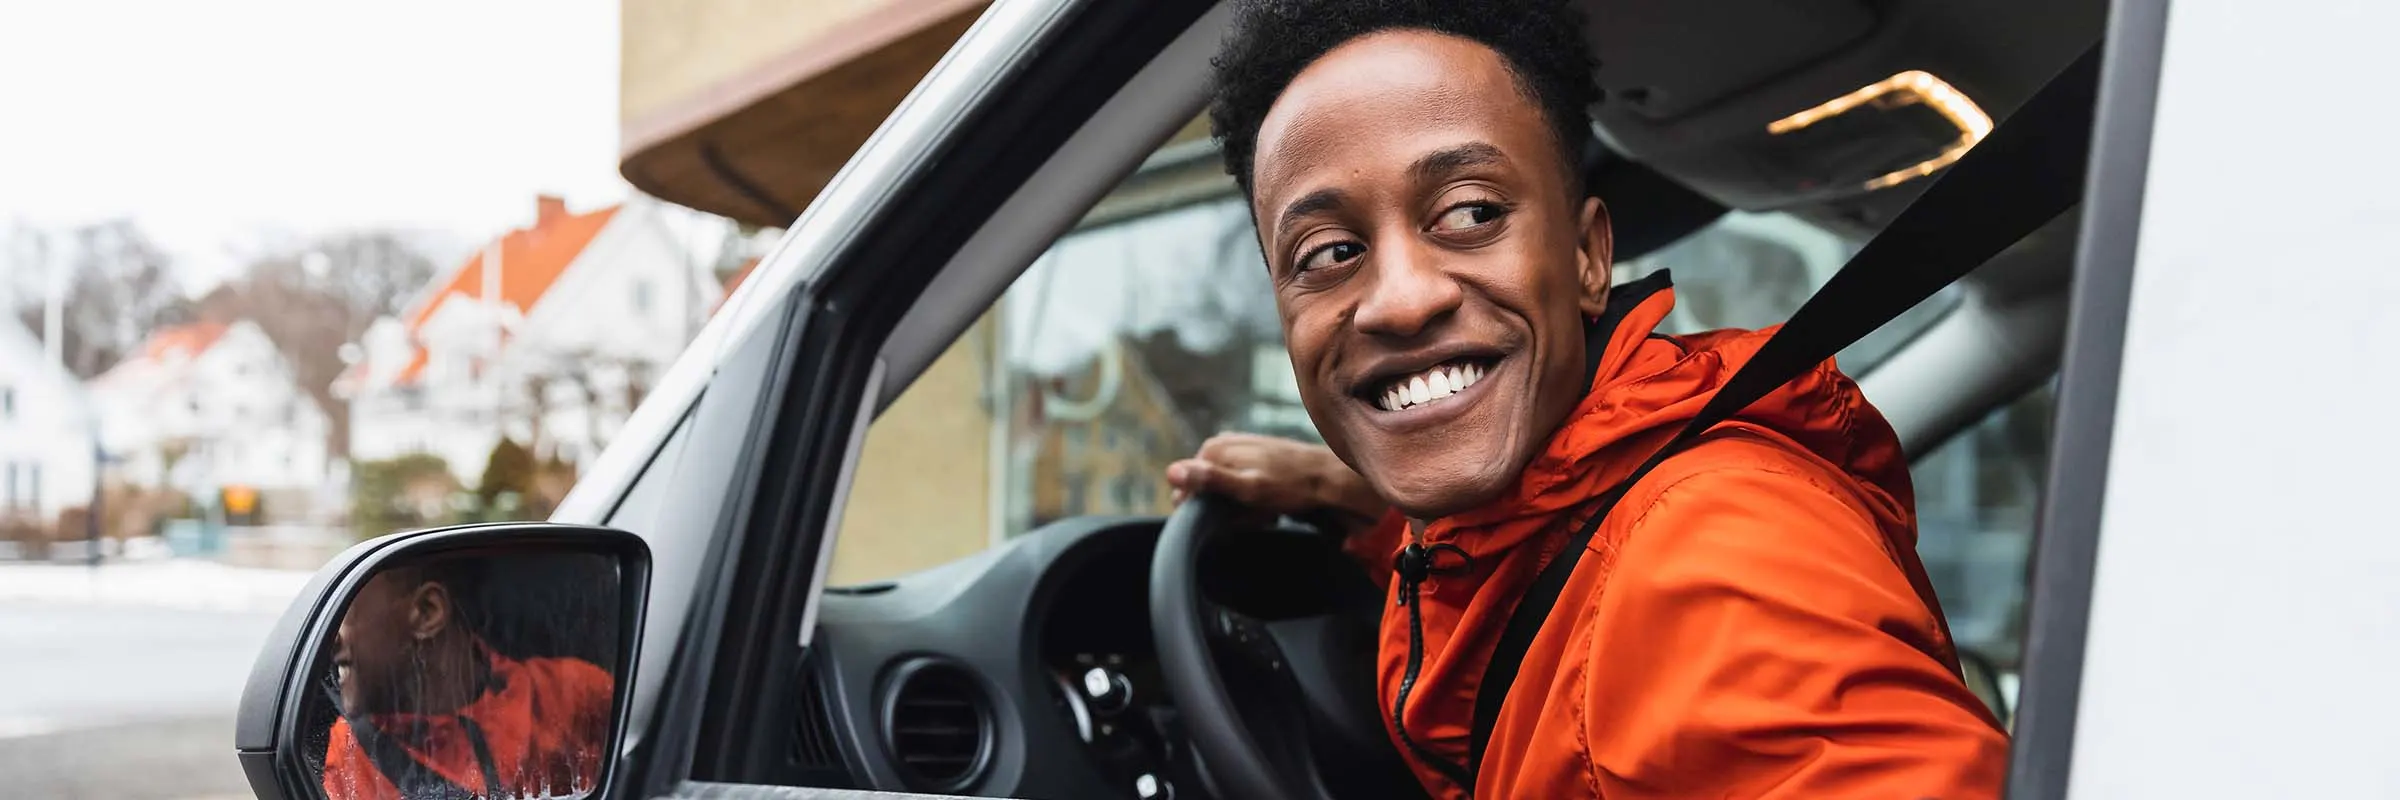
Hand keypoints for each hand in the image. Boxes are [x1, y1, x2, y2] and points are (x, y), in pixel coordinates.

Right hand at [1165, 433, 1387, 532]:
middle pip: (1207, 491)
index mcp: (1214, 449)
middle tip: (1254, 515)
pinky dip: (1253, 501)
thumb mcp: (1248, 487)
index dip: (1206, 511)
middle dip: (1225, 509)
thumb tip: (1172, 472)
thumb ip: (1210, 480)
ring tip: (1266, 510)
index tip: (1232, 517)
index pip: (1186, 490)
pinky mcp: (1254, 458)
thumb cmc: (1290, 486)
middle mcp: (1223, 443)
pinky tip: (1271, 506)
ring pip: (1225, 492)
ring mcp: (1240, 449)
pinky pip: (1242, 488)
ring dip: (1241, 507)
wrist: (1330, 480)